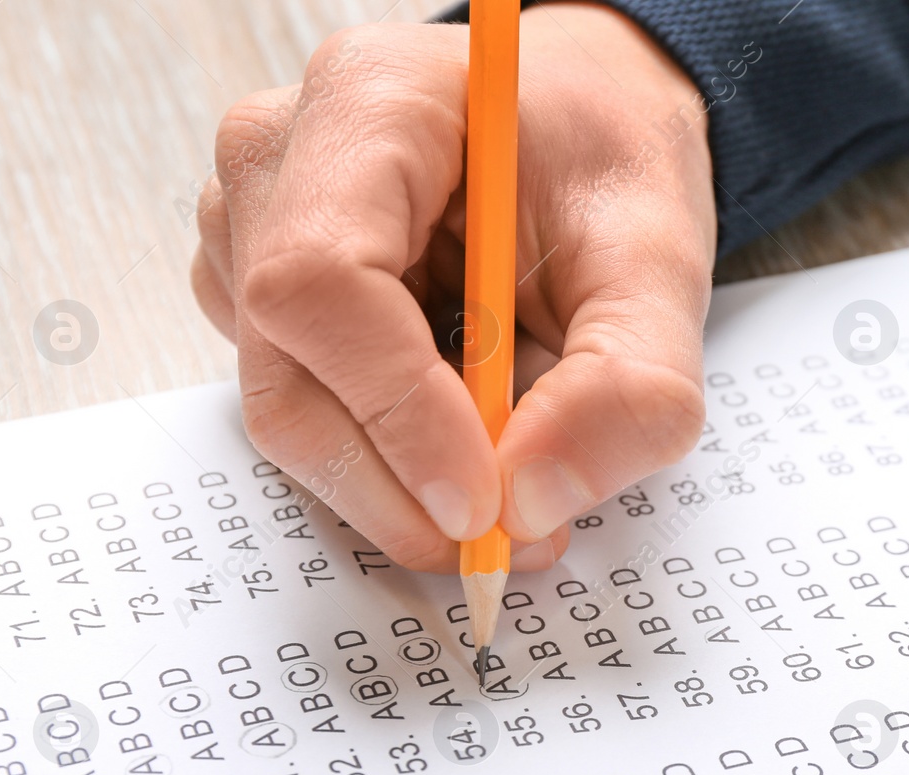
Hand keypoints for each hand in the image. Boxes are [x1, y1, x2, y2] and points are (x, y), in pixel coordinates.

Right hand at [191, 3, 714, 571]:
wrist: (577, 133)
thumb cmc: (605, 165)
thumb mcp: (661, 260)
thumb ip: (630, 383)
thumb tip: (533, 505)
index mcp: (373, 102)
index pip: (322, 280)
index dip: (397, 412)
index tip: (482, 504)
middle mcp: (278, 157)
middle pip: (287, 371)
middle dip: (400, 486)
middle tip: (512, 537)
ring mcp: (247, 227)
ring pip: (286, 408)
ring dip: (397, 480)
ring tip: (509, 473)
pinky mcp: (254, 292)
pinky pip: (298, 407)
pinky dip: (382, 456)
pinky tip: (459, 430)